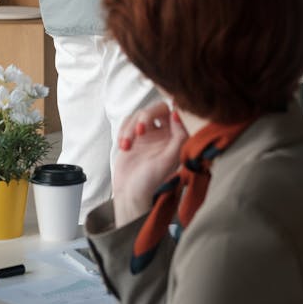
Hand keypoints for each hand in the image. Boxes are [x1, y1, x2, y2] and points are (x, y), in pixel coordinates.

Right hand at [113, 101, 187, 227]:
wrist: (130, 194)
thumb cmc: (151, 181)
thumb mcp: (169, 160)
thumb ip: (179, 137)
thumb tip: (178, 114)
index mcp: (176, 139)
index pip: (176, 114)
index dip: (171, 109)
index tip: (166, 114)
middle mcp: (163, 135)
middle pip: (157, 109)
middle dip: (145, 116)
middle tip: (140, 130)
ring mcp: (147, 135)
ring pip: (139, 115)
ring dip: (130, 127)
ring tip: (126, 145)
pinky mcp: (133, 137)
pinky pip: (128, 122)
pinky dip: (123, 131)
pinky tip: (124, 146)